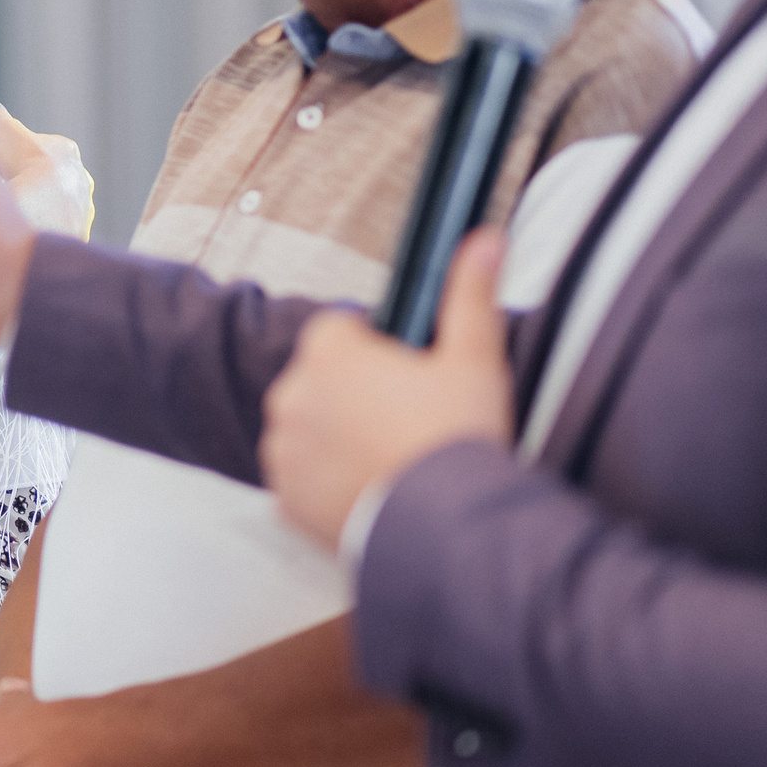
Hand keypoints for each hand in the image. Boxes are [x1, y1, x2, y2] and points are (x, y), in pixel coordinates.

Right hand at [0, 96, 94, 239]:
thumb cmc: (27, 168)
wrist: (43, 211)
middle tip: (7, 188)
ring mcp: (81, 206)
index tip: (4, 161)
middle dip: (32, 181)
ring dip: (39, 207)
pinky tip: (25, 230)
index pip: (43, 148)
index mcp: (66, 151)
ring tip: (15, 212)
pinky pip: (58, 228)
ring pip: (57, 204)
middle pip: (51, 177)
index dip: (21, 153)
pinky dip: (43, 228)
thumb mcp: (4, 134)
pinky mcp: (77, 231)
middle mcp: (80, 177)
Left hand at [263, 229, 514, 546]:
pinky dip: (327, 484)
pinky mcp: (284, 500)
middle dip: (356, 395)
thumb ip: (470, 294)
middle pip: (322, 382)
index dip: (378, 351)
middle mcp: (291, 394)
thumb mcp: (475, 357)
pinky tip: (372, 491)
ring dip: (337, 439)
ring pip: (309, 431)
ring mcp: (283, 450)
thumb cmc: (459, 437)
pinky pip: (302, 481)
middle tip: (408, 424)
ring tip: (393, 461)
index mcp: (327, 351)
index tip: (410, 376)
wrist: (445, 528)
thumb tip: (484, 238)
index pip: (340, 331)